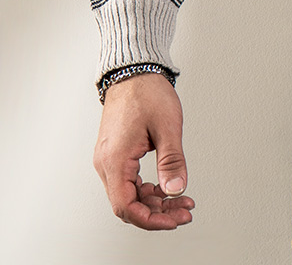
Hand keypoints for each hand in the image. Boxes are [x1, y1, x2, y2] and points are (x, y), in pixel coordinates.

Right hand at [93, 72, 194, 229]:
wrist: (134, 71)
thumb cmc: (147, 92)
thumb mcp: (167, 126)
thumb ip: (172, 161)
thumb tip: (176, 189)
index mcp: (115, 159)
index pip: (126, 206)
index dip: (151, 219)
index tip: (174, 220)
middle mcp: (106, 163)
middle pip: (128, 204)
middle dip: (158, 212)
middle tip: (184, 211)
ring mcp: (109, 159)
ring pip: (129, 194)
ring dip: (154, 200)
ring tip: (181, 200)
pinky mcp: (115, 154)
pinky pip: (128, 181)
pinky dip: (147, 188)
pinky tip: (166, 186)